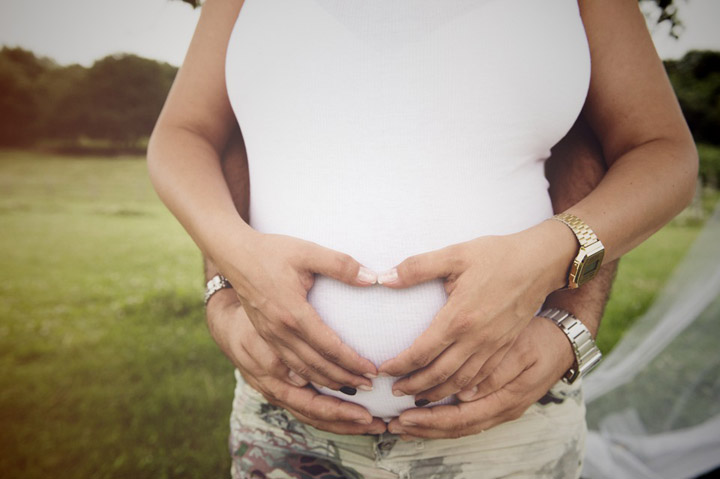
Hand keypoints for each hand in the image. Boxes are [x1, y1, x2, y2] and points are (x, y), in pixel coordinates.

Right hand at [215, 232, 378, 391]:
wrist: (235, 254)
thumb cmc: (272, 251)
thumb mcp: (308, 252)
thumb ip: (341, 265)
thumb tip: (371, 278)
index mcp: (293, 313)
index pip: (329, 347)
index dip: (352, 361)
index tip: (372, 370)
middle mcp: (280, 331)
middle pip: (317, 366)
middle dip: (345, 379)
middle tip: (370, 386)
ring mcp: (270, 336)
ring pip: (302, 370)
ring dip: (328, 382)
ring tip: (351, 388)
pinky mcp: (265, 336)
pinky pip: (288, 365)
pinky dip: (308, 376)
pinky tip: (320, 380)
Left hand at [378, 220, 573, 403]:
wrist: (540, 262)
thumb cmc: (497, 255)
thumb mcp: (454, 254)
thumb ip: (417, 267)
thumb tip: (384, 278)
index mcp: (458, 318)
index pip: (421, 352)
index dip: (400, 365)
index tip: (383, 370)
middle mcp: (476, 339)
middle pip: (439, 374)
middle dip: (414, 386)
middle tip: (394, 392)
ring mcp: (493, 345)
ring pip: (461, 381)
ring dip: (437, 393)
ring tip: (418, 397)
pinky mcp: (505, 346)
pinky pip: (482, 377)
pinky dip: (463, 389)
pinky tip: (454, 391)